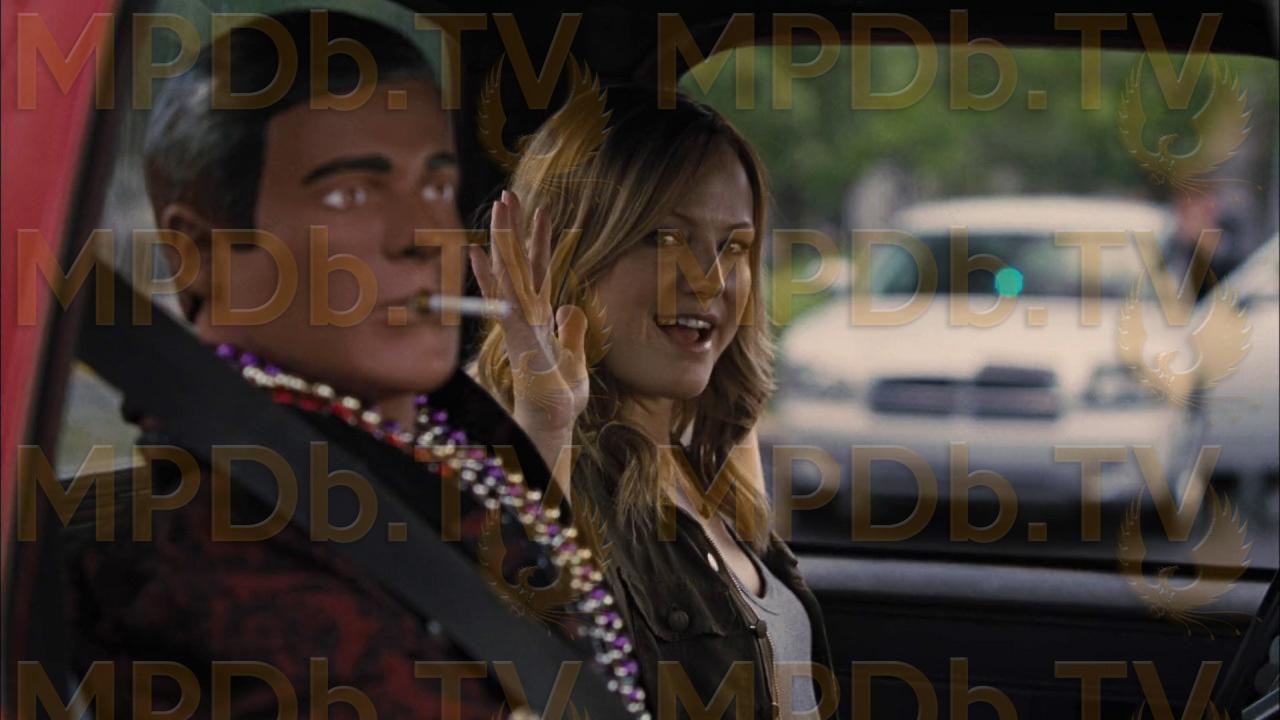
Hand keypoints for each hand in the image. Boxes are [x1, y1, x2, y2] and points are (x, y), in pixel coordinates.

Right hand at [469, 190, 589, 434]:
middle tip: (508, 194)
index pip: (538, 269)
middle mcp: (524, 315)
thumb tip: (567, 309)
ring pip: (509, 274)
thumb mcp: (575, 357)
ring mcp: (518, 325)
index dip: (538, 240)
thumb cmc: (561, 397)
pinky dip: (493, 281)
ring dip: (502, 241)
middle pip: (518, 262)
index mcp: (538, 316)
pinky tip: (480, 256)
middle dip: (513, 228)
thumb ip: (570, 331)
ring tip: (498, 209)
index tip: (541, 211)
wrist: (552, 423)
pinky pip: (505, 304)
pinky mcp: (517, 340)